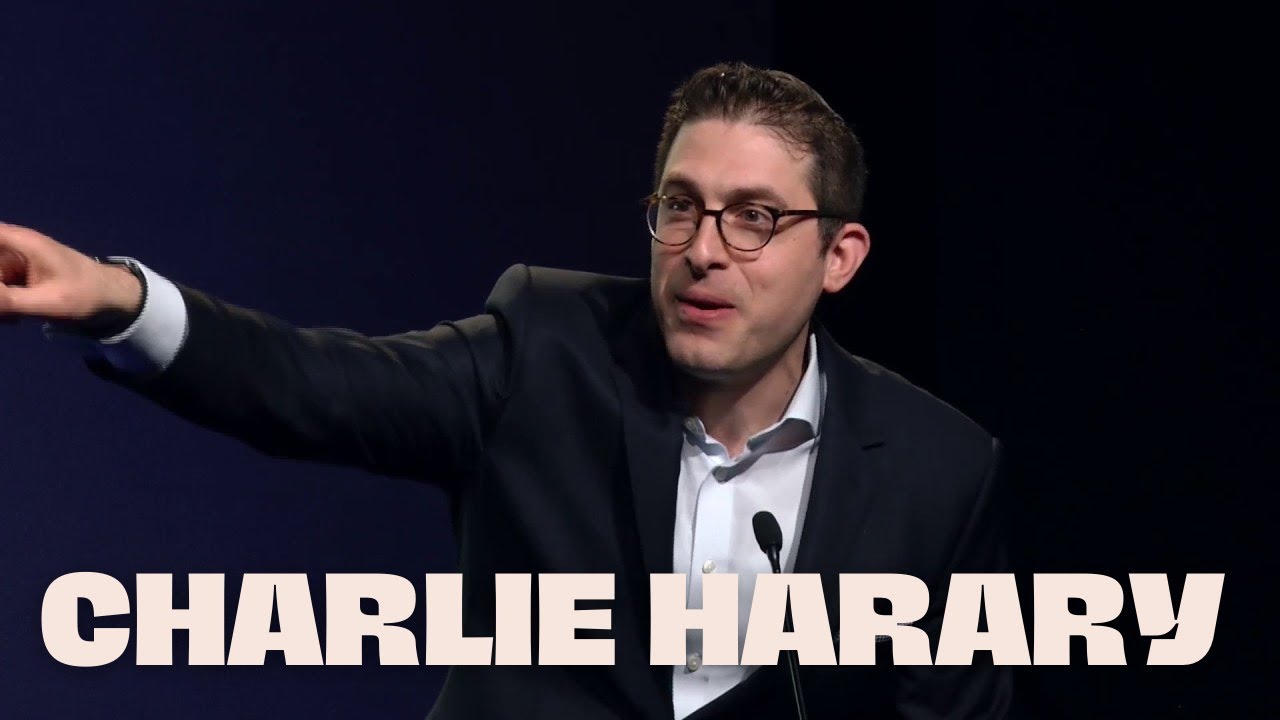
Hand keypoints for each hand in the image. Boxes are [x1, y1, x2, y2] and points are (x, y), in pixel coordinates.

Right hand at [0, 222, 141, 322]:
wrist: (110, 299)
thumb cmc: (85, 294)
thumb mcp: (47, 302)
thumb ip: (8, 301)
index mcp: (20, 242)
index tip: (0, 283)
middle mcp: (12, 247)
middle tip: (7, 313)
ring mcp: (12, 262)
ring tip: (11, 318)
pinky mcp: (15, 276)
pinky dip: (1, 304)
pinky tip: (14, 318)